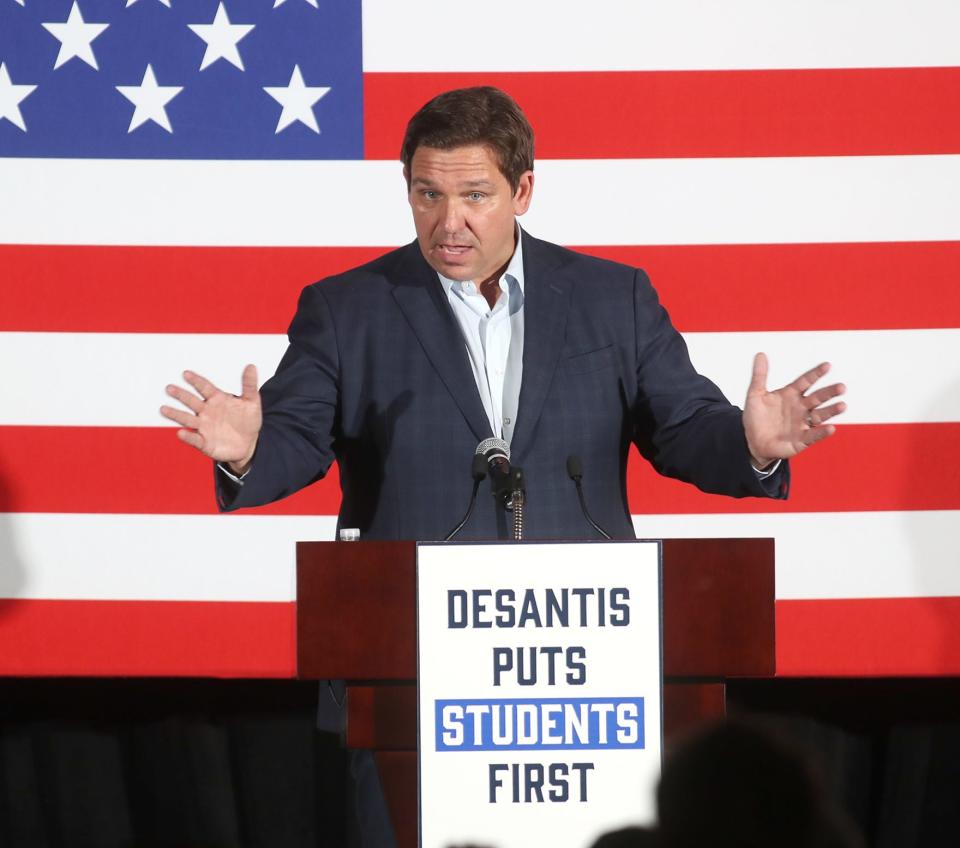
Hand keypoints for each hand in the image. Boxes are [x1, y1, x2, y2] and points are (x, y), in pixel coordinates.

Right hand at [160, 365, 261, 472]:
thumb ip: (249, 385)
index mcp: (217, 399)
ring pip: (187, 419)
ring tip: (164, 409)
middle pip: (191, 401)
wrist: (250, 444)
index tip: (186, 373)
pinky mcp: (205, 442)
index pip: (204, 387)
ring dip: (176, 414)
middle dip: (181, 395)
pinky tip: (181, 433)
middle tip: (169, 388)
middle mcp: (207, 412)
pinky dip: (188, 436)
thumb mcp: (252, 402)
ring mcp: (204, 427)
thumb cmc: (249, 422)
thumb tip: (251, 367)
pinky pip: (194, 439)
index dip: (196, 381)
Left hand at [743, 353, 845, 468]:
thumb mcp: (755, 395)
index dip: (816, 374)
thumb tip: (760, 354)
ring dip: (831, 411)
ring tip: (842, 406)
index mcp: (791, 395)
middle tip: (841, 387)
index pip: (806, 381)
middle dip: (829, 392)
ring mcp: (802, 423)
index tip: (827, 365)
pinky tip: (830, 428)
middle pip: (817, 398)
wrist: (752, 441)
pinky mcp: (801, 439)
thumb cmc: (756, 418)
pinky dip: (822, 432)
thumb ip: (759, 375)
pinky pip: (813, 435)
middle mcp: (800, 408)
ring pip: (820, 415)